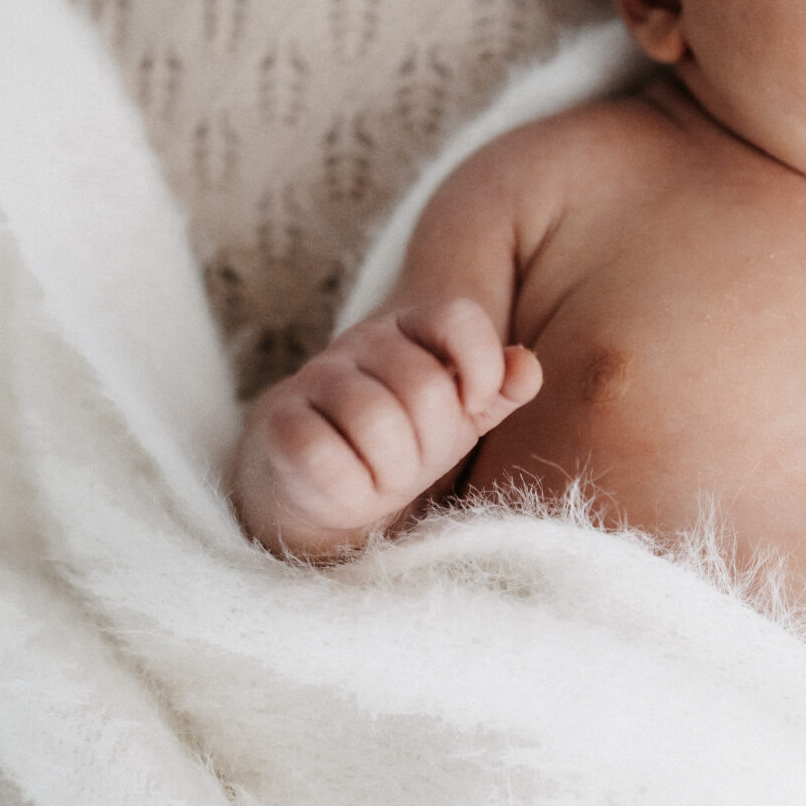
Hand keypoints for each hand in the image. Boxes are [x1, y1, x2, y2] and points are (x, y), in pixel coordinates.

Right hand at [234, 298, 541, 556]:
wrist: (320, 483)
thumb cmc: (402, 443)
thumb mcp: (460, 417)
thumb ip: (499, 389)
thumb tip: (527, 366)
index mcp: (412, 330)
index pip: (458, 318)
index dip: (480, 367)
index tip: (474, 406)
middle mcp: (361, 343)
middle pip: (424, 386)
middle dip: (431, 442)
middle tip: (415, 459)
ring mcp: (315, 378)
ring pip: (376, 422)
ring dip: (392, 470)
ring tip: (382, 475)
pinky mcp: (279, 421)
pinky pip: (326, 456)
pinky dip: (350, 487)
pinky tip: (348, 486)